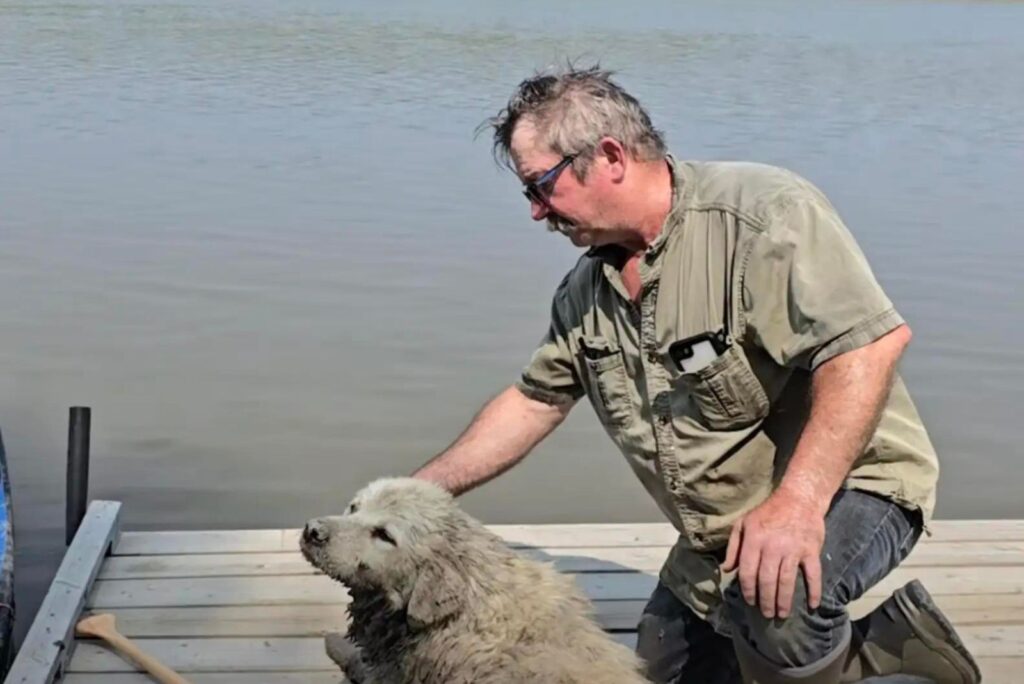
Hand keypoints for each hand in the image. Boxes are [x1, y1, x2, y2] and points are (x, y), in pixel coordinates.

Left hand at [721, 493, 825, 618]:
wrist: (799, 498)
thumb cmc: (768, 512)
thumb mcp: (744, 523)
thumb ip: (733, 546)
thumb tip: (727, 569)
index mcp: (754, 539)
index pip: (747, 571)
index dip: (748, 590)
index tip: (750, 602)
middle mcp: (772, 546)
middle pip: (766, 580)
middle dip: (765, 601)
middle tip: (766, 613)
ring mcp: (793, 549)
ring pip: (786, 581)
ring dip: (784, 601)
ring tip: (782, 614)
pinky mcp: (811, 550)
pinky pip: (813, 574)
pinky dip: (814, 591)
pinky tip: (812, 604)